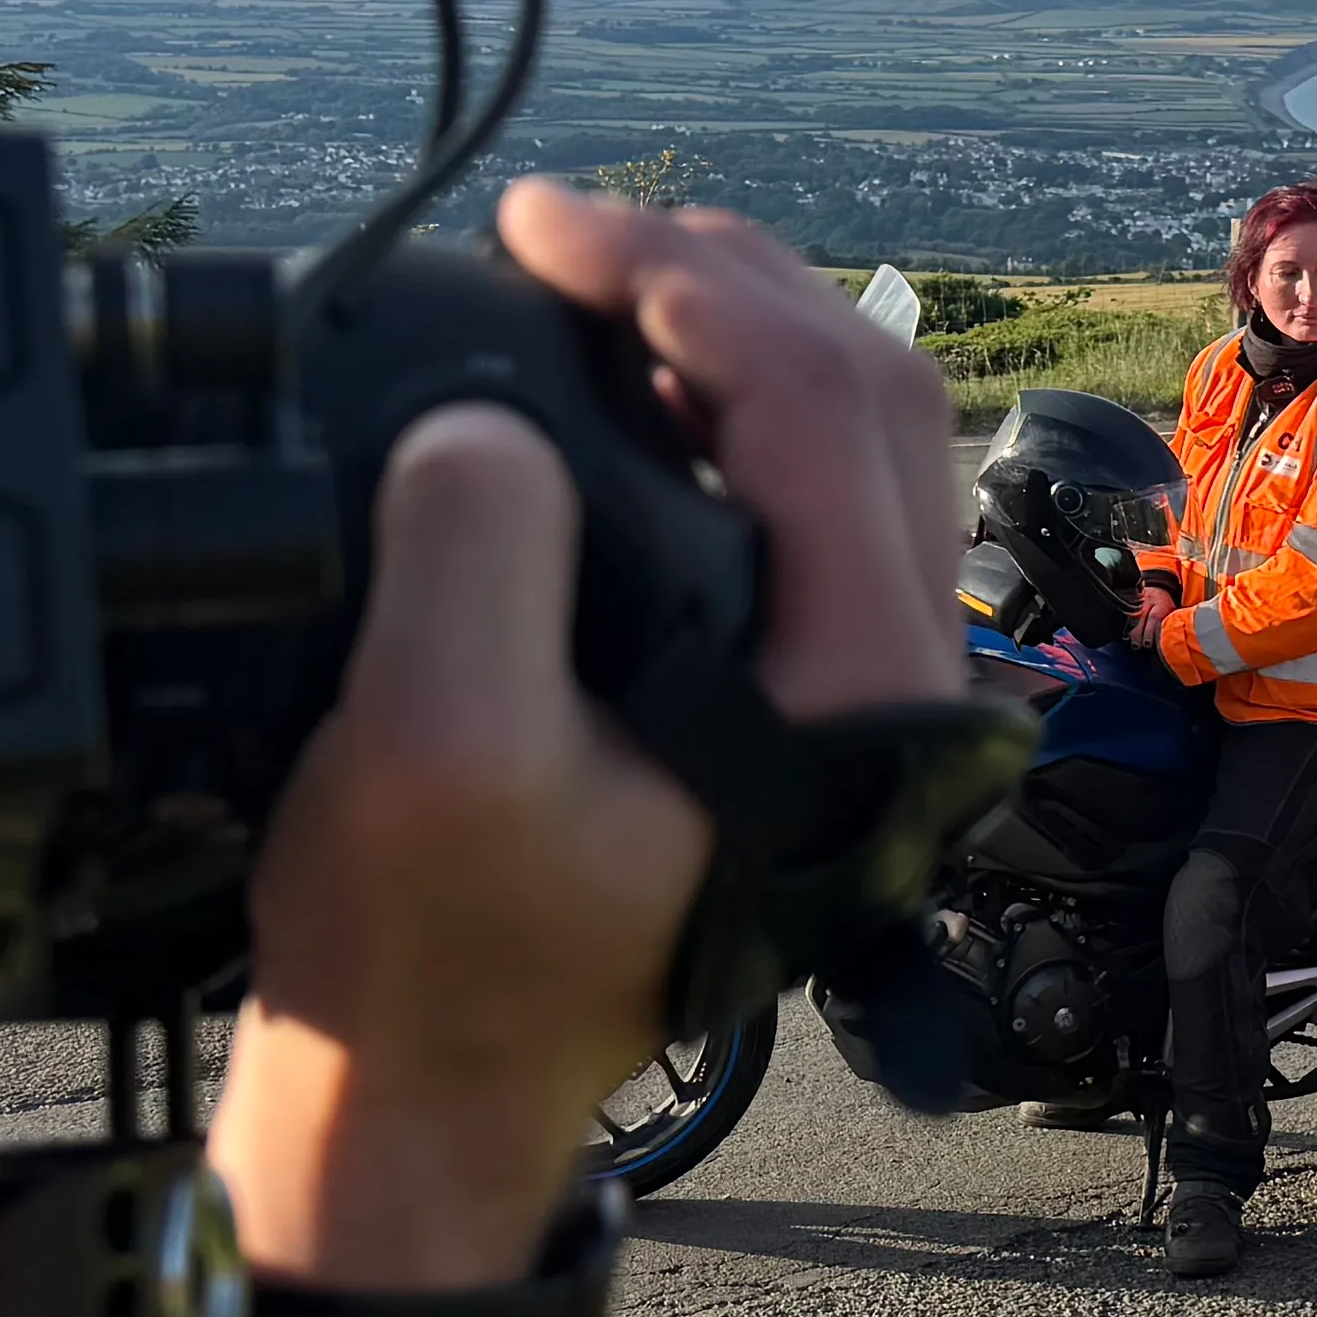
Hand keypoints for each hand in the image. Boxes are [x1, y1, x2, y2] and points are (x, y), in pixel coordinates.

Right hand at [208, 188, 965, 1291]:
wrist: (430, 1089)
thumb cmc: (434, 952)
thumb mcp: (431, 754)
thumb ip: (474, 564)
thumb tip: (489, 422)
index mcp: (849, 684)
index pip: (817, 402)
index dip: (678, 278)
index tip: (542, 229)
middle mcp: (886, 678)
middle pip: (865, 390)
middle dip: (717, 275)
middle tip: (563, 228)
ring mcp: (847, 684)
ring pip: (849, 432)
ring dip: (728, 324)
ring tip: (586, 272)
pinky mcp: (788, 691)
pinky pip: (798, 495)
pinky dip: (719, 402)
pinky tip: (614, 376)